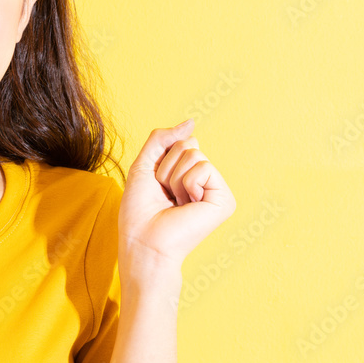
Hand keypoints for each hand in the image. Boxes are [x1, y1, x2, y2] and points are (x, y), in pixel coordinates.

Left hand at [118, 119, 235, 271]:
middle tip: (165, 194)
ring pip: (194, 154)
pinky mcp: (224, 200)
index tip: (157, 185)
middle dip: (166, 167)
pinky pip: (203, 167)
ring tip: (174, 201)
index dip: (160, 159)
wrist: (143, 240)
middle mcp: (205, 182)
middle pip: (189, 144)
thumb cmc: (139, 209)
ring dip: (173, 177)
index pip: (181, 142)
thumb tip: (191, 122)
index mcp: (188, 175)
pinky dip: (187, 183)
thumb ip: (163, 138)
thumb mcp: (144, 164)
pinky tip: (187, 205)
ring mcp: (216, 191)